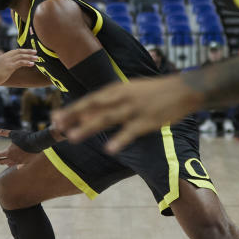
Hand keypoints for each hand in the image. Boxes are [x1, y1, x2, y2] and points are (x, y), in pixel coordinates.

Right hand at [0, 49, 38, 85]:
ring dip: (30, 57)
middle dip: (28, 51)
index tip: (28, 51)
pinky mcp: (9, 66)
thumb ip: (0, 66)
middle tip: (35, 52)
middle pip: (19, 52)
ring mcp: (8, 61)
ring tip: (37, 58)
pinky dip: (27, 62)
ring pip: (21, 56)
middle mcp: (6, 57)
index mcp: (2, 57)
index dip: (22, 51)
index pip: (14, 51)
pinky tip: (32, 63)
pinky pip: (20, 63)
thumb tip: (3, 69)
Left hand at [0, 127, 40, 166]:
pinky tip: (18, 167)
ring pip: (10, 164)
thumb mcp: (13, 134)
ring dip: (5, 163)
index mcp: (8, 152)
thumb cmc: (24, 137)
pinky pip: (19, 166)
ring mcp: (19, 162)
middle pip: (2, 161)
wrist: (37, 142)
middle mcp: (13, 159)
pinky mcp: (26, 162)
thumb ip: (3, 132)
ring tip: (3, 162)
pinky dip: (17, 166)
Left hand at [52, 74, 203, 153]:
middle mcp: (122, 97)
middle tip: (56, 125)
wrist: (183, 89)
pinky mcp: (147, 121)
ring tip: (72, 137)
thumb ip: (108, 103)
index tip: (55, 118)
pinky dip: (119, 140)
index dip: (72, 109)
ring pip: (107, 118)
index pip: (89, 100)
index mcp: (117, 89)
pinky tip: (108, 149)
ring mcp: (134, 109)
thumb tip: (86, 114)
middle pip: (93, 106)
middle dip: (73, 116)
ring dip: (88, 127)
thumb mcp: (129, 91)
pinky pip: (130, 132)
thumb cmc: (153, 92)